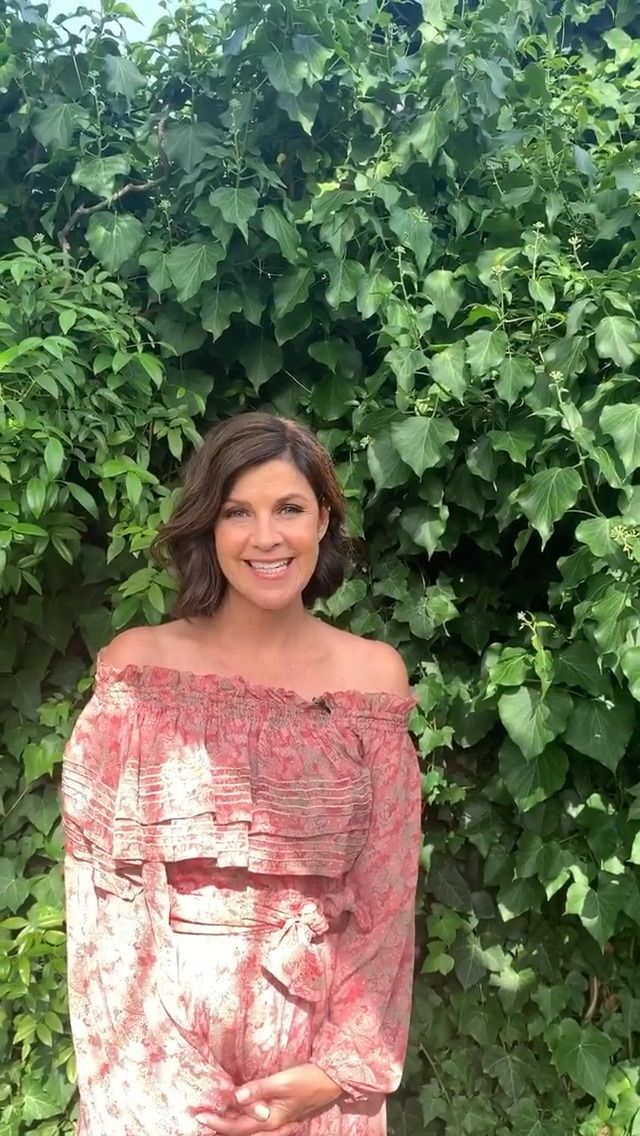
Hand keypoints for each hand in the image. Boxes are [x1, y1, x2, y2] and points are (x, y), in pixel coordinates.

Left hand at [194, 1062, 342, 1133]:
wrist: (333, 1081)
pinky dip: (247, 1121)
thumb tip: (235, 1097)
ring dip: (233, 1125)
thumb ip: (259, 1089)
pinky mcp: (284, 1117)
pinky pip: (260, 1124)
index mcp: (271, 1120)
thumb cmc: (308, 1079)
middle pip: (242, 1133)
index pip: (237, 1127)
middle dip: (222, 1127)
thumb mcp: (282, 1082)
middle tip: (203, 1119)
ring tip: (217, 1117)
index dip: (217, 1123)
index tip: (199, 1116)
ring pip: (251, 1131)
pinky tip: (242, 1113)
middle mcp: (273, 1126)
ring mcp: (280, 1124)